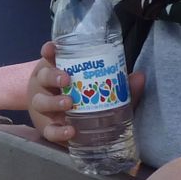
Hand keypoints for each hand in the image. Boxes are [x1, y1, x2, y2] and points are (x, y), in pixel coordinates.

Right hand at [27, 41, 145, 146]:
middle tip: (67, 79)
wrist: (68, 126)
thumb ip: (118, 84)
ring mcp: (43, 109)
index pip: (49, 57)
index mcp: (56, 71)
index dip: (49, 51)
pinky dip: (58, 131)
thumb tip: (140, 76)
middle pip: (42, 77)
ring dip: (53, 102)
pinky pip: (49, 131)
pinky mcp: (47, 129)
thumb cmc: (83, 100)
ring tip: (69, 103)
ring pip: (40, 102)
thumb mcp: (96, 88)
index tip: (53, 48)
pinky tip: (70, 131)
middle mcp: (45, 87)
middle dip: (53, 76)